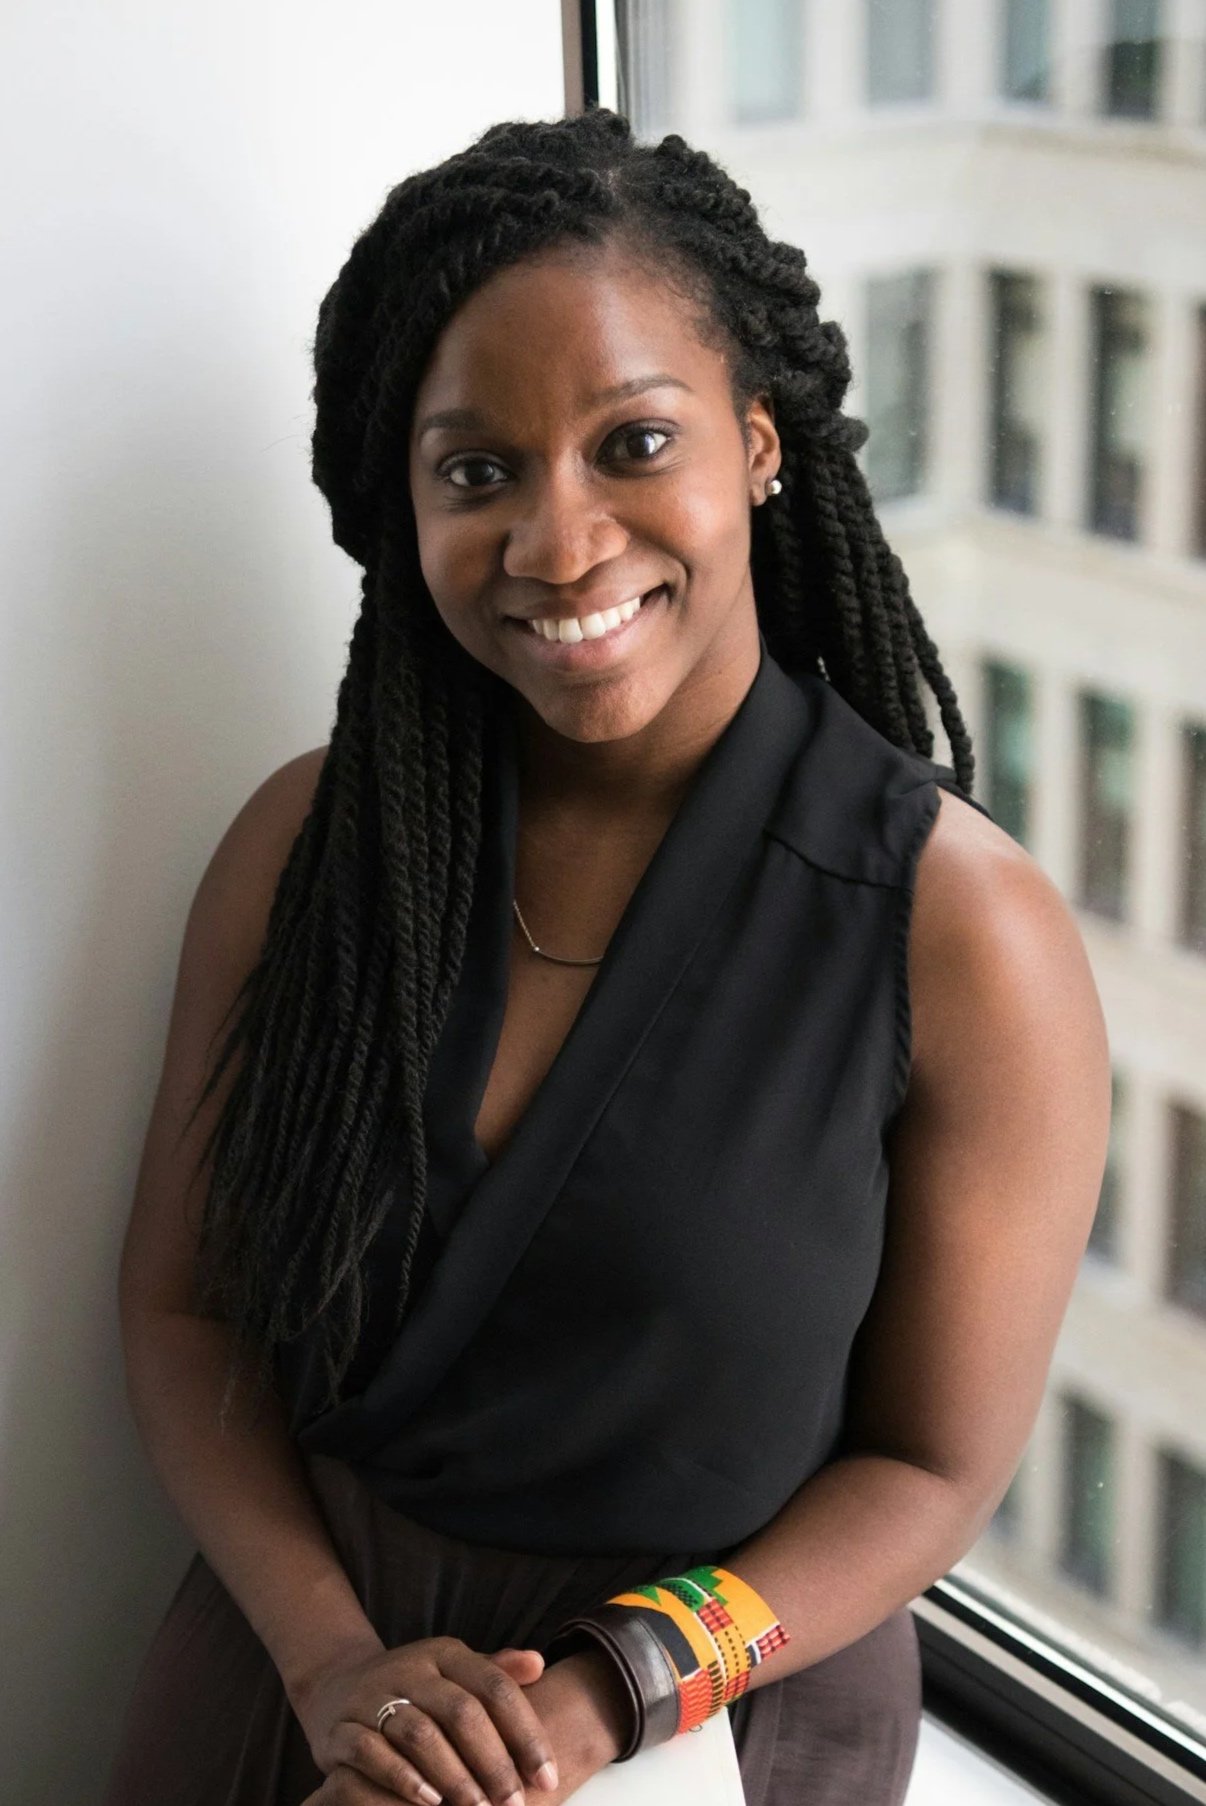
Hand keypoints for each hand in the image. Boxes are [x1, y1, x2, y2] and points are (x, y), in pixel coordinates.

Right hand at [292, 1636, 561, 1805]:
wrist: (338, 1688)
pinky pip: (372, 1750)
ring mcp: (374, 1695)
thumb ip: (496, 1673)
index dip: (525, 1732)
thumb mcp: (454, 1674)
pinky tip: (429, 1802)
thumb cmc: (416, 1690)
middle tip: (514, 1803)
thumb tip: (539, 1664)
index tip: (547, 1776)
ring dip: (454, 1775)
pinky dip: (402, 1778)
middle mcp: (411, 1669)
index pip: (495, 1687)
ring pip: (420, 1733)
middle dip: (493, 1762)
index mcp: (446, 1654)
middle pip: (461, 1711)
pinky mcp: (342, 1727)